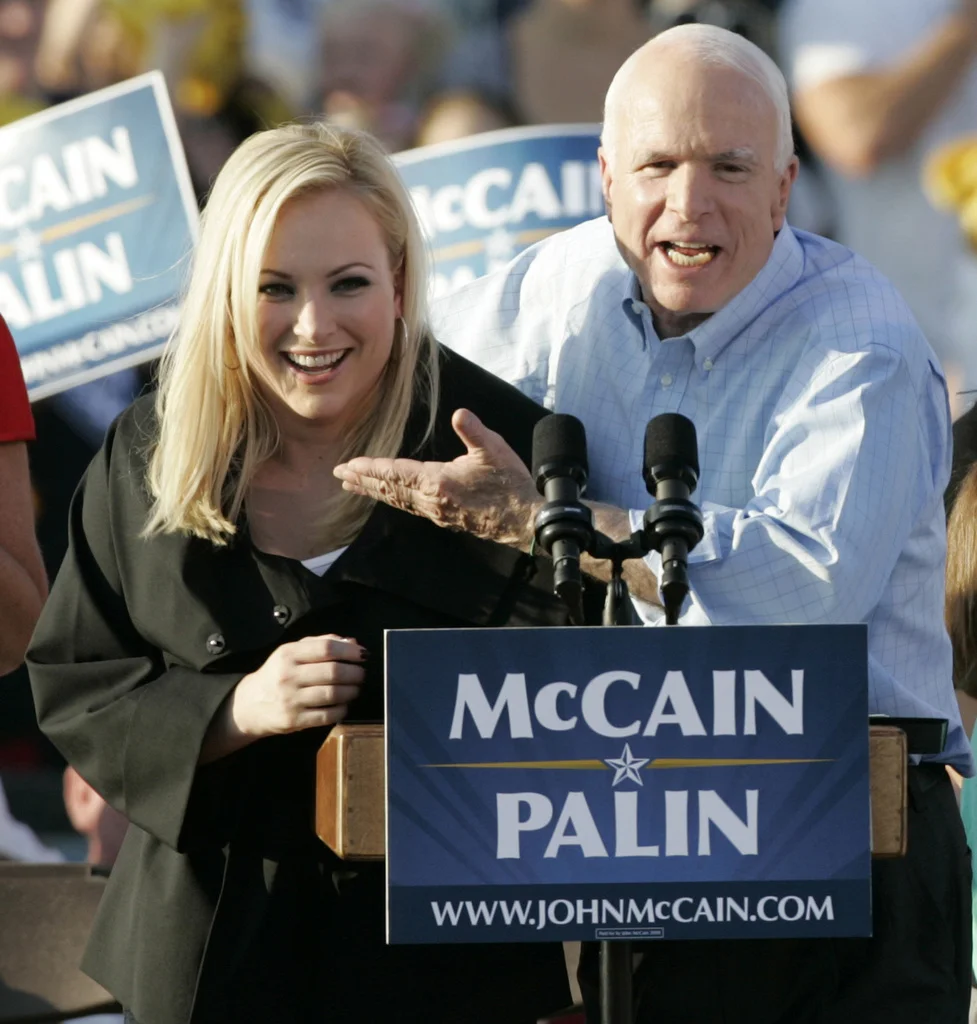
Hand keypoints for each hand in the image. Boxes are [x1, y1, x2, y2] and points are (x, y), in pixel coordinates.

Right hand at [230, 634, 365, 738]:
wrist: (250, 705)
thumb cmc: (278, 674)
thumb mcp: (293, 652)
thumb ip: (322, 643)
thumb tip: (352, 643)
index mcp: (288, 654)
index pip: (326, 648)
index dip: (349, 652)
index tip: (363, 655)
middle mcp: (288, 676)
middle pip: (333, 672)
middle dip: (355, 673)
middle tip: (361, 674)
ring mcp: (290, 699)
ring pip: (333, 694)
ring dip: (351, 691)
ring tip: (355, 689)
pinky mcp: (294, 720)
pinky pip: (327, 715)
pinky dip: (342, 709)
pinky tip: (344, 704)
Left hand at [333, 409, 540, 548]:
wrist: (523, 520)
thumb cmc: (509, 484)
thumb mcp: (495, 451)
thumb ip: (474, 431)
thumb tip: (459, 413)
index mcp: (438, 482)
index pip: (396, 473)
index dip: (372, 467)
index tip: (350, 465)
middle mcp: (431, 500)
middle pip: (389, 489)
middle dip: (364, 480)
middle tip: (340, 475)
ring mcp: (436, 511)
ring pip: (397, 500)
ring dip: (374, 491)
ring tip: (354, 485)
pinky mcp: (444, 517)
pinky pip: (409, 507)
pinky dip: (392, 499)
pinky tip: (388, 496)